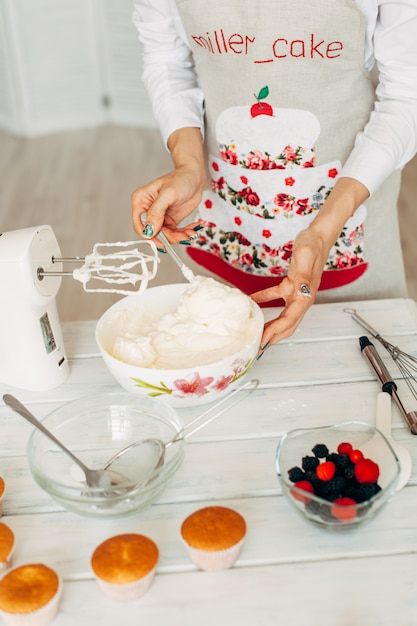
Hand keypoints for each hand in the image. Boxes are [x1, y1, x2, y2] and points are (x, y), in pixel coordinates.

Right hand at [131, 127, 205, 243]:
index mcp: (141, 201)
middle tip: (184, 237)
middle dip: (170, 238)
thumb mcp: (168, 194)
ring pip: (166, 236)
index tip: (162, 243)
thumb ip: (156, 212)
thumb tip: (149, 230)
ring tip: (191, 234)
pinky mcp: (170, 220)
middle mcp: (148, 210)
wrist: (195, 176)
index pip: (139, 225)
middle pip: (154, 233)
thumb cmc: (180, 179)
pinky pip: (175, 233)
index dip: (149, 237)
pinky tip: (193, 230)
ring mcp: (159, 217)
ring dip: (179, 237)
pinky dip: (184, 234)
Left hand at [251, 226, 327, 352]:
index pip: (288, 321)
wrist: (318, 235)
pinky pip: (275, 297)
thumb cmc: (313, 244)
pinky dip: (263, 300)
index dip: (274, 333)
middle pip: (287, 326)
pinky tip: (251, 301)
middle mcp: (302, 298)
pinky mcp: (291, 284)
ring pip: (283, 316)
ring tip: (256, 334)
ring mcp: (297, 293)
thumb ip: (302, 276)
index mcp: (305, 296)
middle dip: (273, 338)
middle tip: (257, 348)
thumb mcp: (305, 257)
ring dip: (270, 326)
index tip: (261, 343)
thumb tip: (300, 293)